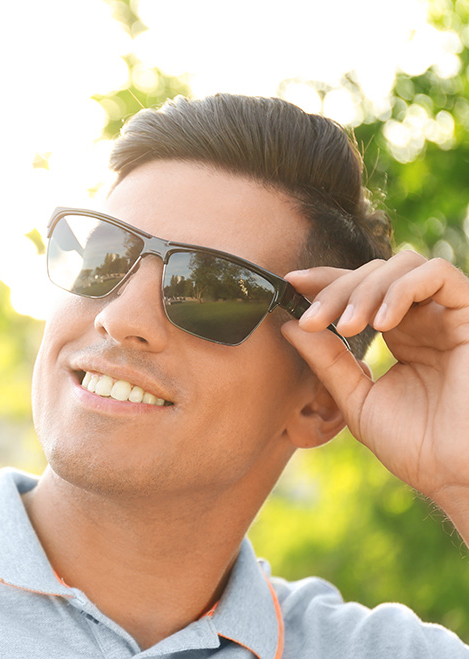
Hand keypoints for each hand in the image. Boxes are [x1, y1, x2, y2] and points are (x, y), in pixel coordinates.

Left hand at [280, 251, 468, 521]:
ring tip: (348, 325)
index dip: (325, 280)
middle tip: (313, 319)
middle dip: (336, 289)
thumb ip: (327, 361)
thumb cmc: (415, 446)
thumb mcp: (356, 399)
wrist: (457, 475)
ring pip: (404, 265)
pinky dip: (403, 288)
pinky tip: (382, 322)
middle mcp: (425, 319)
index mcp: (401, 335)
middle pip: (374, 272)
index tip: (290, 284)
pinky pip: (439, 274)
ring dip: (367, 288)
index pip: (359, 290)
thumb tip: (288, 325)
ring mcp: (449, 316)